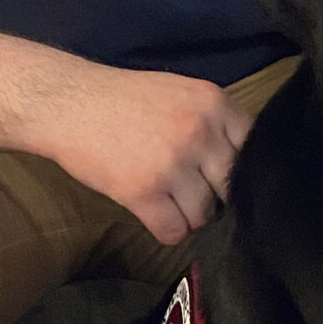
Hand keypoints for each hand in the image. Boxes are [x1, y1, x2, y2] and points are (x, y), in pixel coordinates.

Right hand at [48, 65, 253, 243]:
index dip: (239, 168)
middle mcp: (199, 132)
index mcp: (213, 103)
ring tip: (166, 200)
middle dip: (214, 194)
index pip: (254, 150)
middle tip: (191, 190)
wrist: (68, 102)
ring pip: (204, 214)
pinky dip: (166, 230)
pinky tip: (152, 213)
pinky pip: (174, 231)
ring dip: (187, 215)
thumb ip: (212, 120)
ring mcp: (172, 163)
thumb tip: (240, 162)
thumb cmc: (122, 98)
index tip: (220, 175)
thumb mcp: (179, 92)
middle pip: (231, 187)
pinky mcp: (144, 192)